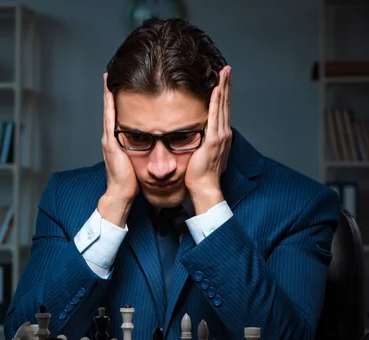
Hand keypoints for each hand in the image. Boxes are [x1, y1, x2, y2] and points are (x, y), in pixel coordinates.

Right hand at [98, 72, 137, 226]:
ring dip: (107, 94)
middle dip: (109, 91)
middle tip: (109, 73)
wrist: (121, 194)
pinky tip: (110, 95)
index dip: (116, 99)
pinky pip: (110, 120)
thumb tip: (154, 142)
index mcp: (117, 140)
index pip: (116, 115)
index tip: (118, 84)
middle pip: (110, 109)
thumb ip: (142, 149)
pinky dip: (109, 107)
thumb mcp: (137, 160)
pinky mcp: (111, 143)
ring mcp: (109, 139)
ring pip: (108, 112)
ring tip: (107, 78)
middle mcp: (110, 137)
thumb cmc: (131, 181)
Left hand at [185, 65, 232, 213]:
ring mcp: (220, 136)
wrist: (204, 188)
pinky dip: (216, 102)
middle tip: (227, 68)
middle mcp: (223, 133)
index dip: (223, 94)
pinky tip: (216, 90)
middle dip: (226, 85)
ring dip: (223, 88)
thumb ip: (200, 142)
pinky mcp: (213, 141)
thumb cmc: (200, 175)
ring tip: (224, 73)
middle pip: (225, 104)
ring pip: (222, 107)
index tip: (223, 80)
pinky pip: (214, 117)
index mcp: (220, 136)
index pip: (222, 110)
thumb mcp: (201, 154)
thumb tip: (194, 135)